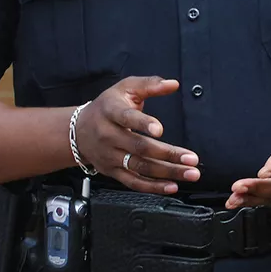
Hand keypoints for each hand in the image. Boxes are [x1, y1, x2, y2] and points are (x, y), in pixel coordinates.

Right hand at [76, 76, 200, 194]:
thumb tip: (173, 84)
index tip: (160, 129)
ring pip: (140, 167)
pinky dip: (153, 187)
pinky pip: (133, 182)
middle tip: (191, 158)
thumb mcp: (125, 88)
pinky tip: (171, 186)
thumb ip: (150, 85)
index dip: (143, 123)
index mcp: (111, 112)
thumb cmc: (106, 107)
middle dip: (168, 154)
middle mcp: (109, 136)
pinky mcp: (112, 172)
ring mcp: (110, 156)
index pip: (127, 118)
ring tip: (189, 173)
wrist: (78, 130)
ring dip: (167, 173)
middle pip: (140, 147)